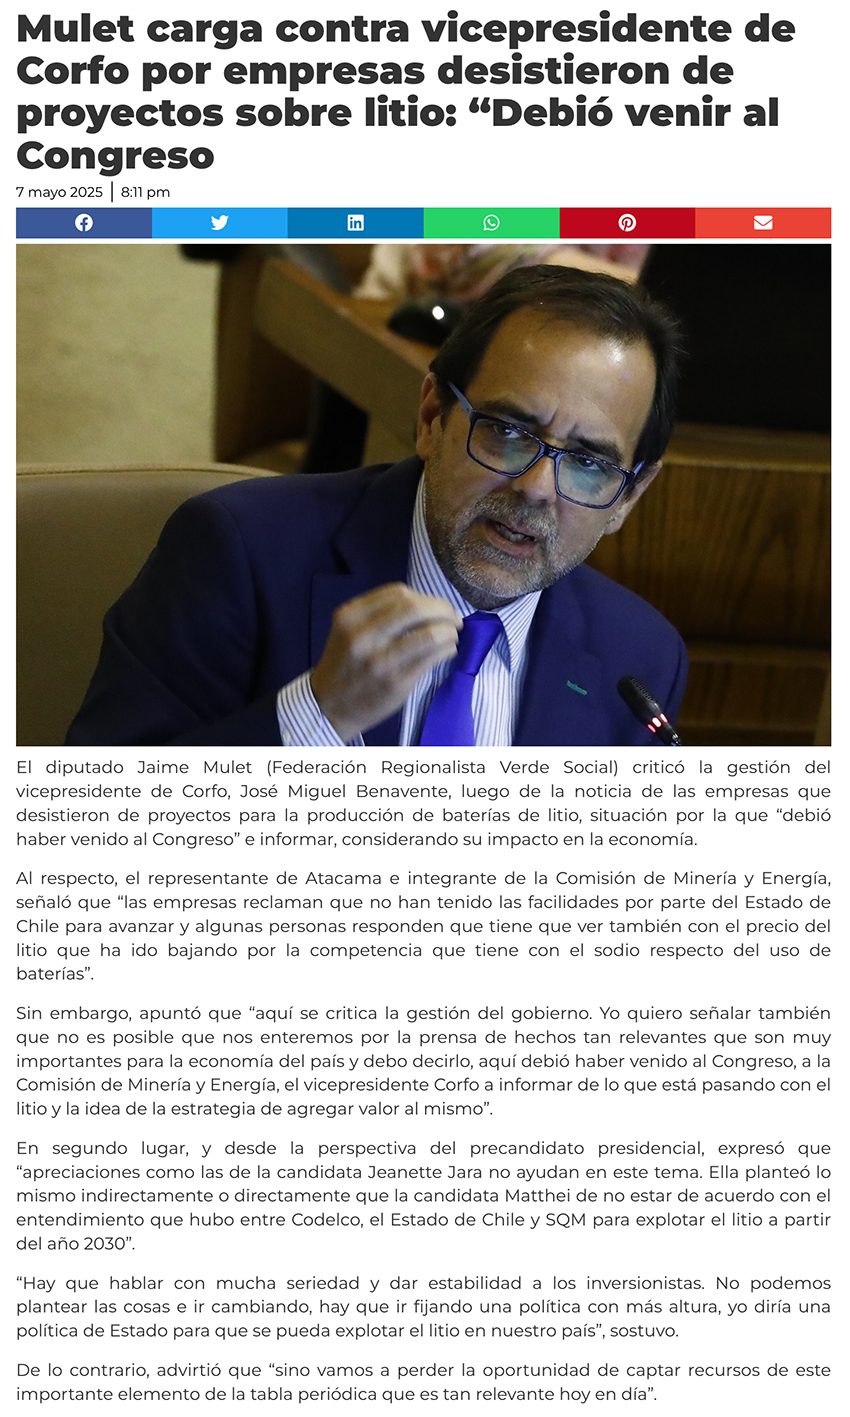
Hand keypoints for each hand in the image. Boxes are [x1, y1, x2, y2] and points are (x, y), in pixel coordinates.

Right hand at [311, 583, 461, 741]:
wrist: (328, 707)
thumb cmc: (345, 666)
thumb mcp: (348, 631)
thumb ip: (378, 614)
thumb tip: (426, 604)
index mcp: (350, 616)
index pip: (398, 593)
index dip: (425, 597)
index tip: (435, 606)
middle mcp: (363, 635)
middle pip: (415, 608)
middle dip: (443, 609)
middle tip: (454, 618)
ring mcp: (381, 660)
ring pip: (430, 633)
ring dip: (449, 631)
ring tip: (452, 635)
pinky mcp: (396, 682)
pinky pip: (432, 657)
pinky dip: (447, 649)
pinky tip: (446, 651)